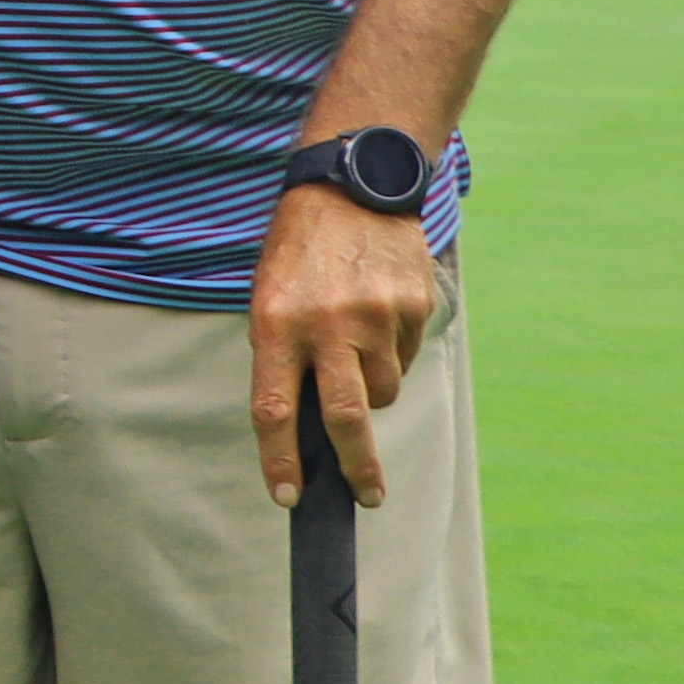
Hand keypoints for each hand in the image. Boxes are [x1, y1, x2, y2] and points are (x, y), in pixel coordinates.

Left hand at [248, 178, 440, 504]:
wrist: (353, 187)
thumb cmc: (299, 251)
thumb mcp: (269, 297)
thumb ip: (282, 357)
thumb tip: (303, 424)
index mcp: (277, 325)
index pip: (274, 409)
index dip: (280, 460)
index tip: (289, 497)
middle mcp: (327, 325)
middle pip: (345, 418)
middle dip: (357, 467)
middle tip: (367, 496)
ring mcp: (376, 317)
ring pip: (382, 389)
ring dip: (371, 388)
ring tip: (355, 346)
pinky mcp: (414, 307)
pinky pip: (405, 355)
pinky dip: (392, 353)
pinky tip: (378, 316)